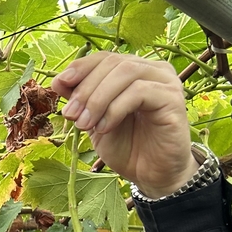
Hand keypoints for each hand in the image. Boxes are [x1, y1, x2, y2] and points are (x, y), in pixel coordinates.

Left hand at [51, 53, 196, 198]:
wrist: (153, 174)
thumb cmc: (127, 147)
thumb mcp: (94, 121)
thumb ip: (81, 100)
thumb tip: (58, 80)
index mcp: (134, 70)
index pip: (104, 57)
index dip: (80, 67)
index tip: (60, 84)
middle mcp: (153, 70)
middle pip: (113, 63)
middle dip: (86, 89)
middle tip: (70, 115)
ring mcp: (166, 82)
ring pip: (126, 72)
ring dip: (98, 99)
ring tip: (84, 124)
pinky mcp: (173, 98)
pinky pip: (140, 91)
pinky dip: (115, 109)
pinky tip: (104, 127)